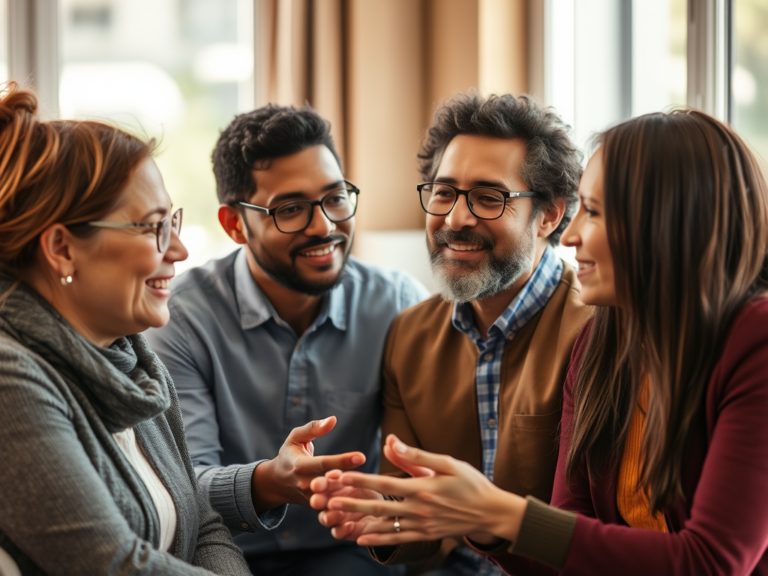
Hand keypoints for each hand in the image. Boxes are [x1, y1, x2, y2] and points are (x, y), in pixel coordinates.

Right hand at [251, 417, 365, 510]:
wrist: (276, 482)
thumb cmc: (289, 455)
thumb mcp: (295, 438)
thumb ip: (313, 428)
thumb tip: (333, 419)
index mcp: (300, 466)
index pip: (323, 463)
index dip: (342, 460)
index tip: (361, 456)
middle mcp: (304, 484)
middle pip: (329, 485)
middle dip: (346, 483)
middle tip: (365, 478)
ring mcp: (309, 499)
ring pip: (330, 500)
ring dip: (347, 496)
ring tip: (366, 491)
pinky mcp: (314, 508)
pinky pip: (330, 509)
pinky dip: (344, 507)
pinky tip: (362, 501)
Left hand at [324, 434, 526, 545]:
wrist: (491, 512)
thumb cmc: (471, 482)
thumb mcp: (447, 462)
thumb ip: (415, 455)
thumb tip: (390, 441)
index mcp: (423, 488)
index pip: (385, 484)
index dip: (361, 480)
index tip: (340, 475)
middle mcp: (420, 509)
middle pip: (379, 507)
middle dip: (350, 503)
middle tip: (326, 500)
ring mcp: (422, 525)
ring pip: (384, 525)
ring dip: (358, 522)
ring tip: (335, 519)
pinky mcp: (426, 535)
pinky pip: (398, 539)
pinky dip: (378, 541)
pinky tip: (361, 539)